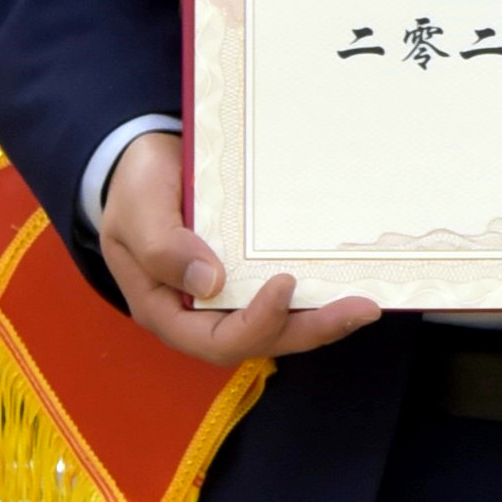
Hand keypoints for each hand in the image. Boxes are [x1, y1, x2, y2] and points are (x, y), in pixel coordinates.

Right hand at [95, 129, 379, 365]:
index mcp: (165, 310)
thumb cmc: (136, 186)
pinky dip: (316, 295)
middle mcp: (200, 314)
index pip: (215, 339)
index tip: (285, 284)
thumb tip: (210, 282)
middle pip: (259, 340)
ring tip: (366, 303)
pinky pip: (284, 297)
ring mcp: (226, 297)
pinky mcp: (248, 275)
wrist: (145, 161)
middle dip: (310, 330)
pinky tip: (349, 282)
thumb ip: (164, 248)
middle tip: (359, 309)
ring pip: (278, 325)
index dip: (255, 322)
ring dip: (322, 319)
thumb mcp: (139, 210)